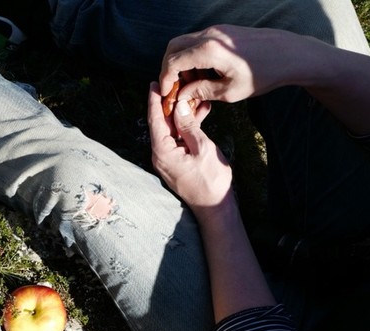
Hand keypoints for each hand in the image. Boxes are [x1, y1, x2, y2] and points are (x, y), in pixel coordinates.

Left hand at [147, 82, 232, 216]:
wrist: (215, 206)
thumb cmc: (210, 180)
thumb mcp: (202, 147)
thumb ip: (188, 125)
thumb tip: (178, 106)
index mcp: (162, 151)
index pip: (155, 120)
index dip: (154, 101)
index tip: (153, 84)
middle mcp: (160, 155)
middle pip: (161, 123)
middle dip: (168, 103)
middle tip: (175, 84)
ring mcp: (168, 159)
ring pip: (171, 130)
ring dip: (181, 114)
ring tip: (191, 95)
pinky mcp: (176, 161)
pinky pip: (178, 139)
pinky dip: (186, 127)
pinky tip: (198, 113)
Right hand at [159, 25, 316, 106]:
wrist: (289, 54)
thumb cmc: (262, 74)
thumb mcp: (230, 91)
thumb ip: (201, 91)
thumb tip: (182, 95)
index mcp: (208, 50)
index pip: (173, 61)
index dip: (165, 79)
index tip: (167, 94)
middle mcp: (209, 35)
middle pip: (173, 47)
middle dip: (169, 68)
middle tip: (175, 88)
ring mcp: (216, 30)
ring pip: (185, 42)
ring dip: (182, 62)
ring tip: (193, 84)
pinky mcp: (222, 31)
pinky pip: (198, 41)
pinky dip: (193, 56)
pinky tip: (205, 73)